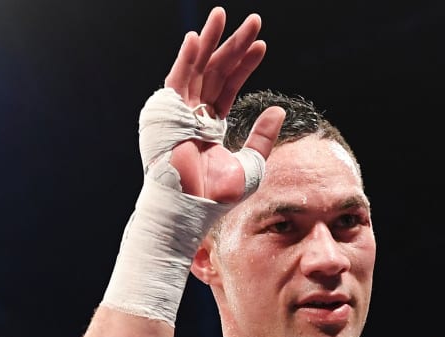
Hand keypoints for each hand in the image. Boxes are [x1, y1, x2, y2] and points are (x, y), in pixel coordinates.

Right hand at [164, 7, 284, 201]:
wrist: (192, 209)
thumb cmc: (215, 196)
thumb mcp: (251, 165)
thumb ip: (263, 137)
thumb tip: (279, 110)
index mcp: (209, 124)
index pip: (228, 85)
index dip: (245, 64)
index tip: (262, 45)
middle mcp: (192, 113)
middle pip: (216, 70)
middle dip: (234, 44)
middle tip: (253, 19)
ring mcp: (178, 112)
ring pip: (198, 68)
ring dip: (212, 41)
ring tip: (225, 15)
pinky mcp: (165, 115)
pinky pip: (177, 81)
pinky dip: (186, 59)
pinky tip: (199, 38)